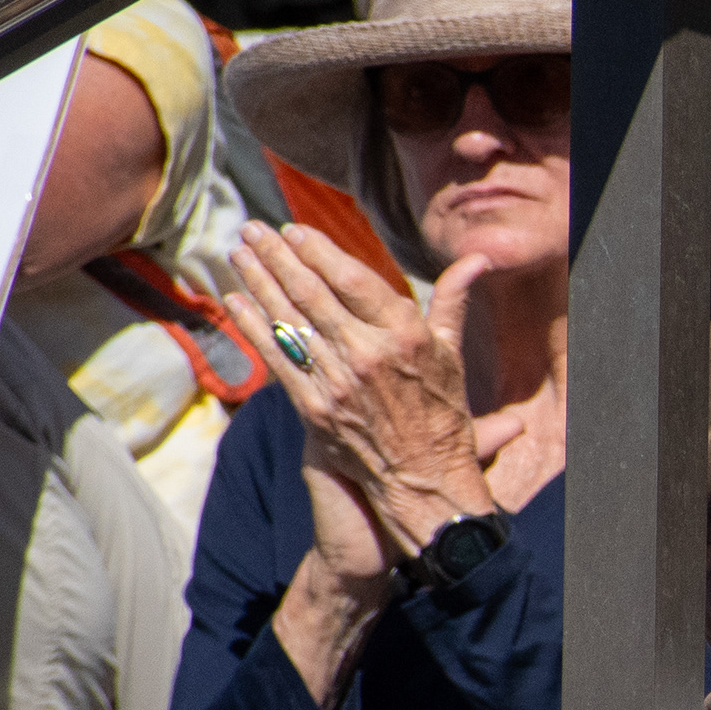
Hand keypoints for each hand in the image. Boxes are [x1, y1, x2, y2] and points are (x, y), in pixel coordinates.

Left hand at [229, 220, 497, 569]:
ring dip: (258, 281)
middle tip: (255, 229)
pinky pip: (277, 358)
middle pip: (311, 293)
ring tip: (239, 252)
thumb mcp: (453, 354)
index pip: (351, 279)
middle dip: (277, 257)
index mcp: (405, 335)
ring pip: (289, 320)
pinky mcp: (315, 408)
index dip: (317, 251)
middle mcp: (369, 354)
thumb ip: (453, 301)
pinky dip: (252, 326)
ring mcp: (338, 382)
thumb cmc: (443, 414)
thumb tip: (476, 259)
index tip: (293, 231)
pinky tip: (234, 300)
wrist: (426, 480)